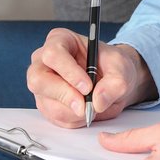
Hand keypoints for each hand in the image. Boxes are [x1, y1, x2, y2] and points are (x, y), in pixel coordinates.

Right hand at [26, 28, 156, 126]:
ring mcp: (43, 84)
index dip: (68, 72)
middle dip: (64, 95)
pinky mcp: (46, 104)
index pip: (53, 54)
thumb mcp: (121, 68)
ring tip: (92, 107)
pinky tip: (86, 111)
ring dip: (72, 111)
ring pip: (47, 103)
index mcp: (60, 40)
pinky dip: (73, 120)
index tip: (87, 87)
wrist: (113, 82)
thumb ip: (114, 83)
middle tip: (85, 106)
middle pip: (38, 79)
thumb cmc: (112, 66)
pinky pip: (54, 117)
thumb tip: (98, 100)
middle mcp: (44, 61)